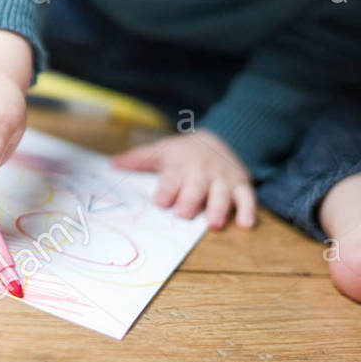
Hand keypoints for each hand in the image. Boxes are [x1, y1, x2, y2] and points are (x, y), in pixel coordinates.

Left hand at [112, 130, 257, 228]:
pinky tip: (246, 224)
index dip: (167, 189)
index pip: (172, 177)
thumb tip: (113, 164)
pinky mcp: (242, 183)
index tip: (160, 201)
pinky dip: (248, 210)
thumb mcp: (161, 151)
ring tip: (213, 223)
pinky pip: (248, 197)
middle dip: (191, 199)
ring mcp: (223, 178)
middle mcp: (202, 171)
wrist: (219, 137)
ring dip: (219, 208)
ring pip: (223, 193)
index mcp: (180, 163)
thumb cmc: (183, 152)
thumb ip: (138, 160)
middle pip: (197, 186)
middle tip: (184, 214)